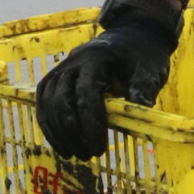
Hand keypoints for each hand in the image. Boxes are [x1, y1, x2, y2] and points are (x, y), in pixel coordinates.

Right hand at [36, 11, 175, 159]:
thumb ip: (142, 92)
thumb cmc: (143, 57)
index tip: (99, 149)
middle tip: (88, 155)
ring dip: (58, 133)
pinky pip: (43, 102)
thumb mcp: (150, 72)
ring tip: (75, 155)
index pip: (86, 95)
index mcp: (96, 58)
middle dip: (73, 133)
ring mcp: (61, 68)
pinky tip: (62, 145)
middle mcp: (73, 62)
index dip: (90, 125)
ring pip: (47, 102)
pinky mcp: (56, 77)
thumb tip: (139, 118)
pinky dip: (49, 125)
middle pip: (62, 100)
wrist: (132, 37)